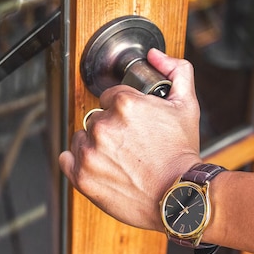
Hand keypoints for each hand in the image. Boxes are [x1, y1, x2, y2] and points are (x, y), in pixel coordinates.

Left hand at [59, 49, 202, 231]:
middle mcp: (103, 126)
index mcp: (125, 104)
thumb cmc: (182, 154)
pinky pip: (67, 159)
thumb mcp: (187, 105)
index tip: (132, 125)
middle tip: (130, 145)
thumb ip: (176, 71)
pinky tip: (99, 166)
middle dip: (110, 129)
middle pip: (96, 118)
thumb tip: (155, 56)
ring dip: (94, 145)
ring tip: (118, 159)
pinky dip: (77, 162)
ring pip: (82, 137)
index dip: (122, 111)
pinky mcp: (82, 176)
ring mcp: (90, 152)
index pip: (109, 97)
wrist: (179, 197)